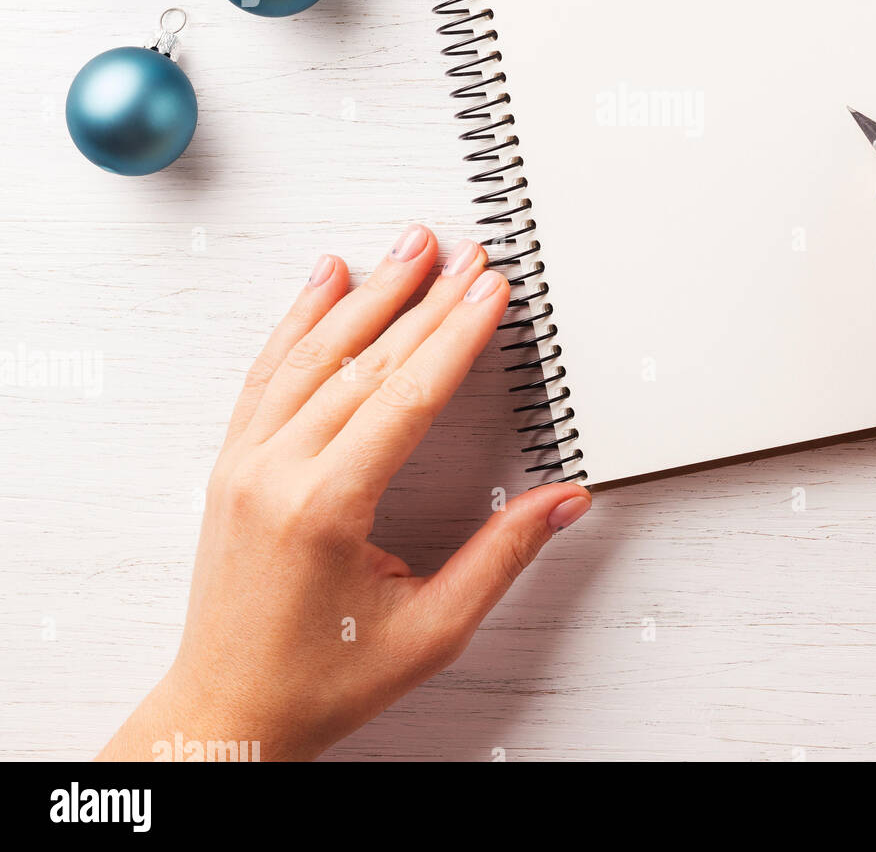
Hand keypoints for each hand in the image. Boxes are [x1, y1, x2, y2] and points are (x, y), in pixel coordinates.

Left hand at [99, 224, 590, 761]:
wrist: (227, 714)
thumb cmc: (321, 682)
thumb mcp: (431, 630)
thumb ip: (502, 556)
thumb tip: (564, 500)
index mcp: (326, 509)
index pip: (406, 396)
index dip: (456, 335)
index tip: (490, 290)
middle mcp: (277, 473)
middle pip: (366, 362)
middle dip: (426, 300)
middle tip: (468, 254)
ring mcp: (246, 462)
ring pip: (313, 353)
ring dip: (368, 292)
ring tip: (410, 245)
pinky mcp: (232, 462)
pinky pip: (267, 372)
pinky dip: (298, 318)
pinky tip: (324, 279)